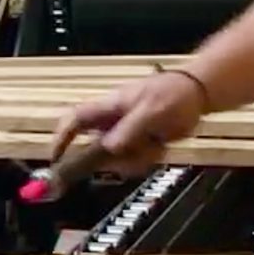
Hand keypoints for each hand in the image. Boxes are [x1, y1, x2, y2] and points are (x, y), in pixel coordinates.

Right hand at [52, 71, 206, 178]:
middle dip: (113, 159)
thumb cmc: (171, 94)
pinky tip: (160, 144)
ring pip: (116, 158)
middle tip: (134, 157)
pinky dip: (147, 157)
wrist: (197, 94)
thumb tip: (108, 148)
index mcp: (107, 107)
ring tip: (155, 143)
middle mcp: (111, 122)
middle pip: (95, 149)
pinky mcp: (138, 142)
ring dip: (135, 158)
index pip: (74, 121)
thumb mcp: (150, 112)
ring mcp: (125, 133)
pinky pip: (134, 160)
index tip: (56, 159)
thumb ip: (129, 129)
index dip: (60, 139)